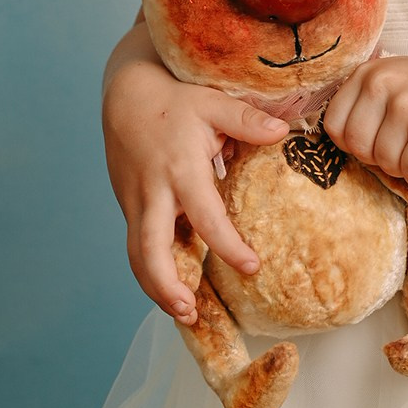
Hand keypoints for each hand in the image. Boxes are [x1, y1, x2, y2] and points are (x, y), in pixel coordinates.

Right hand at [103, 55, 289, 321]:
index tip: (252, 267)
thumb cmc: (175, 98)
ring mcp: (135, 202)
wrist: (125, 93)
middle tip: (192, 313)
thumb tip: (282, 132)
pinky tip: (176, 285)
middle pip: (149, 252)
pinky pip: (138, 243)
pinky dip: (153, 269)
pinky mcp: (128, 206)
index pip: (205, 218)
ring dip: (155, 288)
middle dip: (167, 287)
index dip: (228, 247)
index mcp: (180, 170)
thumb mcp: (213, 102)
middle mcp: (153, 193)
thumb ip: (246, 120)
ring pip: (136, 256)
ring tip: (184, 312)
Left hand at [322, 54, 407, 187]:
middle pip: (356, 147)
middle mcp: (382, 84)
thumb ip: (367, 104)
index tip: (378, 140)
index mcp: (369, 73)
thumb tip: (342, 146)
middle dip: (380, 158)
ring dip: (405, 166)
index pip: (334, 124)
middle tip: (406, 147)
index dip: (354, 142)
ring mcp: (405, 107)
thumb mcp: (398, 81)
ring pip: (384, 163)